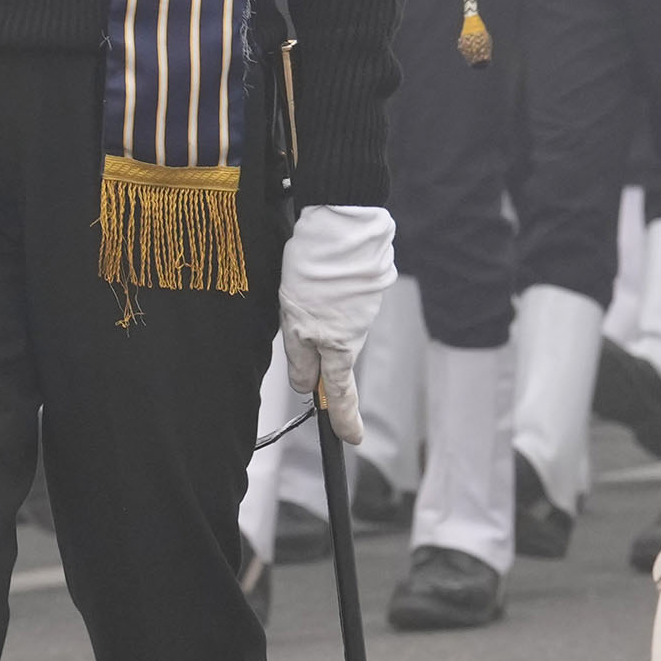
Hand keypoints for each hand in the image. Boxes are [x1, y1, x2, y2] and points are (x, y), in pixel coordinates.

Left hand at [280, 202, 395, 444]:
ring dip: (318, 307)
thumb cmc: (315, 269)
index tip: (351, 439)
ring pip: (335, 320)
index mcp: (339, 344)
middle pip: (333, 350)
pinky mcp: (366, 282)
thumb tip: (307, 385)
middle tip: (296, 311)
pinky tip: (315, 268)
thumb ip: (300, 356)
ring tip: (301, 278)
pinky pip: (343, 296)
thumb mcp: (294, 320)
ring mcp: (365, 305)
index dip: (344, 418)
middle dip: (313, 342)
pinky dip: (328, 288)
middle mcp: (357, 329)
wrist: (341, 221)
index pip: (341, 392)